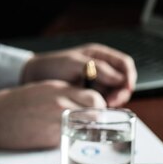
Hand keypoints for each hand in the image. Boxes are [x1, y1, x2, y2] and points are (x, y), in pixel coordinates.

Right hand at [0, 80, 106, 148]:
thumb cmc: (10, 104)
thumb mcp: (38, 91)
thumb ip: (60, 95)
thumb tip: (79, 103)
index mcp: (56, 89)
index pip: (92, 95)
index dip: (97, 105)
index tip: (94, 110)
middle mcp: (60, 103)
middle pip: (96, 109)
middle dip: (99, 117)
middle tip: (93, 123)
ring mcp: (56, 121)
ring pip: (86, 126)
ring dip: (86, 130)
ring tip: (76, 132)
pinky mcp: (50, 139)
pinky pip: (68, 139)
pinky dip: (67, 140)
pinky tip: (54, 137)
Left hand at [20, 43, 136, 106]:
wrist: (33, 77)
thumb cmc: (51, 66)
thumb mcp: (73, 63)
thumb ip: (96, 68)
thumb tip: (119, 78)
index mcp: (99, 55)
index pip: (124, 64)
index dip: (129, 76)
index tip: (126, 88)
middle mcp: (101, 68)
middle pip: (123, 81)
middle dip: (121, 92)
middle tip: (110, 102)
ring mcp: (96, 81)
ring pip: (115, 93)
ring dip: (112, 100)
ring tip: (101, 105)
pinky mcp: (90, 93)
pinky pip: (104, 100)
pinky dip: (103, 105)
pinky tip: (95, 108)